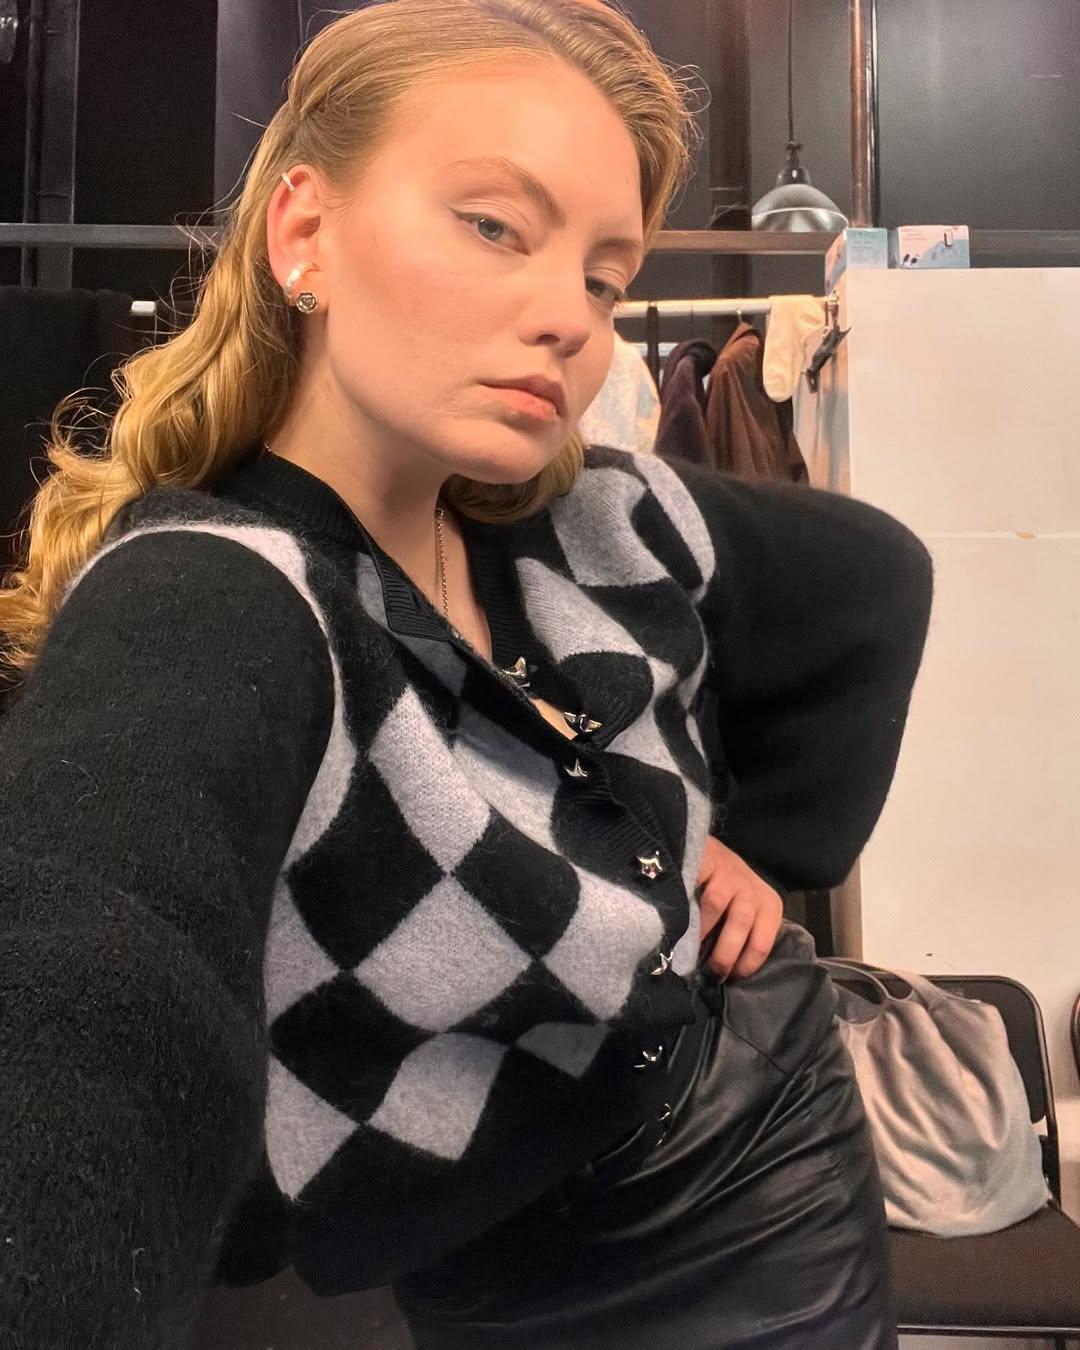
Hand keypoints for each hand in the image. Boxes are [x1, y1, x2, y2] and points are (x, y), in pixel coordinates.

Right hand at [695, 834, 783, 981]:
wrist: (706, 852)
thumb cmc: (722, 892)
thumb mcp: (740, 913)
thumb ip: (739, 937)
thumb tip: (725, 974)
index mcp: (769, 907)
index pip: (762, 944)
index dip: (743, 966)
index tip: (726, 981)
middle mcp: (754, 890)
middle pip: (741, 927)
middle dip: (723, 955)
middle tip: (708, 973)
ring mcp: (731, 874)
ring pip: (717, 907)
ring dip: (701, 933)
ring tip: (688, 950)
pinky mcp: (711, 862)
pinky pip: (696, 890)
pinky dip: (688, 910)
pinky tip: (678, 922)